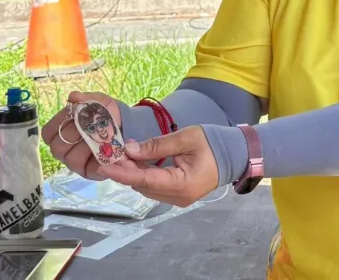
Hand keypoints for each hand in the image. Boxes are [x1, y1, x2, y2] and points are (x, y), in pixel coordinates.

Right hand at [41, 91, 120, 179]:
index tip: (75, 113)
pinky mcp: (91, 172)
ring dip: (88, 146)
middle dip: (75, 133)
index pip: (48, 132)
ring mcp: (75, 163)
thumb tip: (74, 97)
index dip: (60, 122)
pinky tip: (111, 150)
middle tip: (92, 124)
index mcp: (58, 133)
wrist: (126, 124)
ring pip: (72, 159)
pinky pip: (92, 169)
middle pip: (58, 147)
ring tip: (103, 136)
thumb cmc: (104, 113)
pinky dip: (102, 160)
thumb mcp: (97, 102)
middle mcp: (63, 150)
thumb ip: (85, 99)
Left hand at [98, 126, 218, 207]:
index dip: (122, 173)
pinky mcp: (177, 195)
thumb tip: (129, 150)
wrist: (234, 154)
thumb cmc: (213, 143)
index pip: (144, 180)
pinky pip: (154, 186)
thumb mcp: (185, 138)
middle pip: (142, 185)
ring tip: (122, 152)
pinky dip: (143, 174)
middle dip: (125, 169)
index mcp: (181, 184)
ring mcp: (177, 199)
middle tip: (112, 151)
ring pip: (146, 187)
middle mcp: (177, 197)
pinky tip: (137, 159)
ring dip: (133, 171)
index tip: (104, 164)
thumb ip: (157, 146)